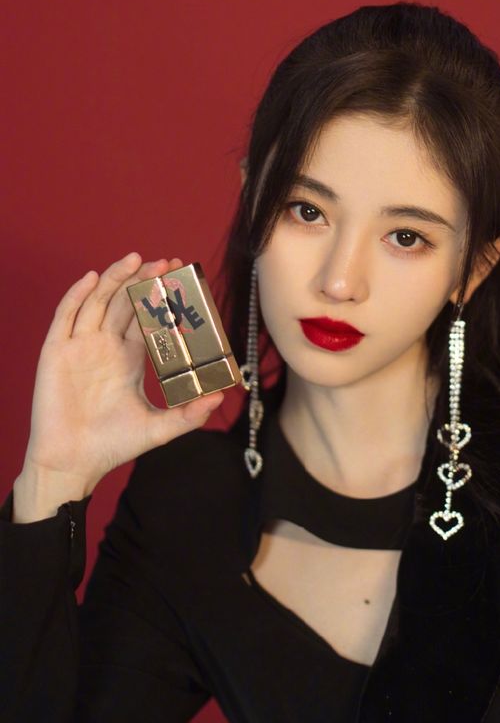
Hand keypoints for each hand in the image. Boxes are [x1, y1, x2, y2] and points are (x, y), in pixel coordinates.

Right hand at [22, 252, 224, 493]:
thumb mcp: (160, 428)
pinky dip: (78, 295)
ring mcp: (80, 347)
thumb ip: (189, 414)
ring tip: (137, 260)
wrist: (75, 463)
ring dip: (116, 278)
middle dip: (144, 281)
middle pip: (125, 302)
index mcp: (129, 358)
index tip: (181, 279)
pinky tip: (94, 278)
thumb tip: (220, 396)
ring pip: (98, 302)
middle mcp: (106, 347)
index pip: (147, 318)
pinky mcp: (57, 352)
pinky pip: (66, 316)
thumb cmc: (113, 446)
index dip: (162, 298)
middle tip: (167, 262)